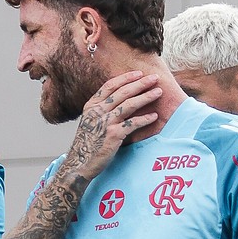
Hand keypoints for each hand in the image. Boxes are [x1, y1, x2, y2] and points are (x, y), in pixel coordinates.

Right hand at [61, 71, 162, 186]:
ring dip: (146, 97)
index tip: (139, 74)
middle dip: (140, 83)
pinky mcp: (113, 136)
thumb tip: (120, 100)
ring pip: (129, 105)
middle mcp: (97, 112)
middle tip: (154, 78)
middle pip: (123, 92)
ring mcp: (105, 123)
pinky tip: (154, 116)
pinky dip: (145, 119)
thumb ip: (101, 110)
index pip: (110, 86)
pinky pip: (133, 124)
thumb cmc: (87, 143)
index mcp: (91, 106)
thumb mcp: (90, 122)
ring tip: (158, 92)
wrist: (79, 164)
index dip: (126, 78)